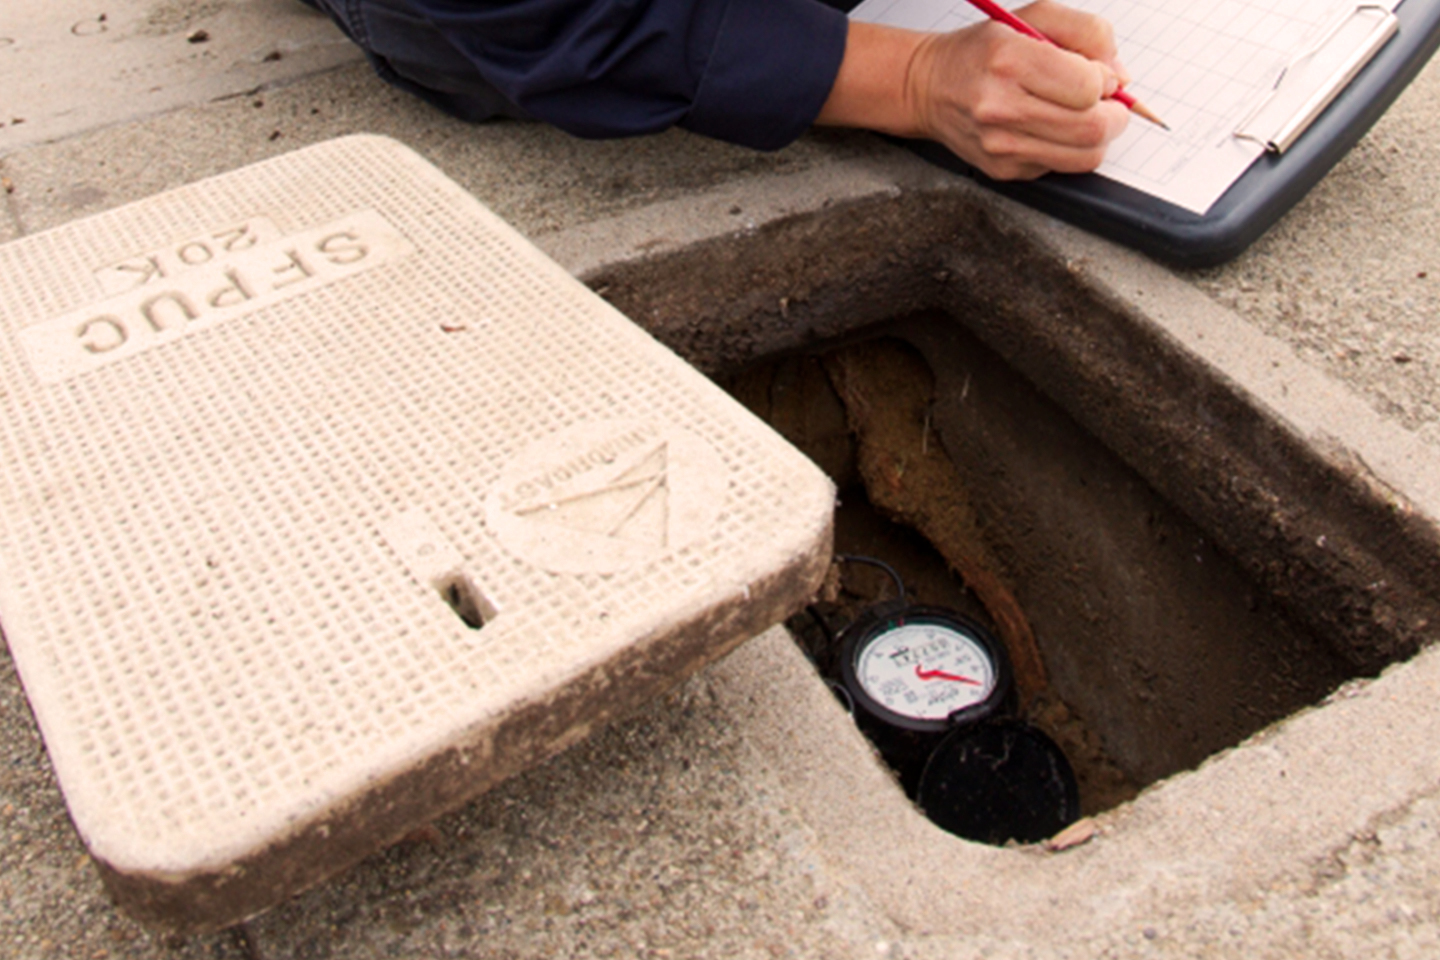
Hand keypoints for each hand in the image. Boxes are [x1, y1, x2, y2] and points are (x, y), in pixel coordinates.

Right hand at [817, 1, 1131, 179]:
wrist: (929, 87)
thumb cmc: (981, 52)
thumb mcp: (1033, 18)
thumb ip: (1087, 34)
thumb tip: (1120, 77)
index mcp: (1009, 60)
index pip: (1088, 87)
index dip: (1106, 81)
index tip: (1099, 76)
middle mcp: (1000, 108)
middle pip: (1092, 129)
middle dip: (1114, 115)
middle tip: (1108, 102)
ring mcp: (1000, 145)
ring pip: (1084, 156)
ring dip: (1098, 136)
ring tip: (1084, 116)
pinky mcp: (1003, 170)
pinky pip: (1061, 166)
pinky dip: (1068, 149)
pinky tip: (1051, 128)